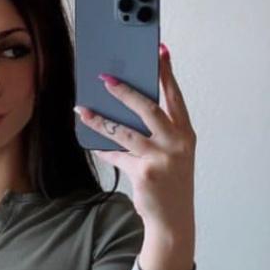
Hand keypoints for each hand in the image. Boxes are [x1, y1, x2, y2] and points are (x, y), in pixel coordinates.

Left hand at [75, 42, 196, 241]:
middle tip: (105, 78)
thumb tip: (126, 107)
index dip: (167, 73)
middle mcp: (177, 143)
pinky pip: (117, 155)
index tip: (159, 51)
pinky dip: (103, 149)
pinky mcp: (144, 173)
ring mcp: (161, 158)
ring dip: (100, 120)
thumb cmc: (171, 182)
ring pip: (124, 132)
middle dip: (125, 91)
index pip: (175, 97)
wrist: (173, 219)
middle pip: (148, 108)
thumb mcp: (173, 153)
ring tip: (83, 109)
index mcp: (186, 134)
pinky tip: (91, 140)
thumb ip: (158, 132)